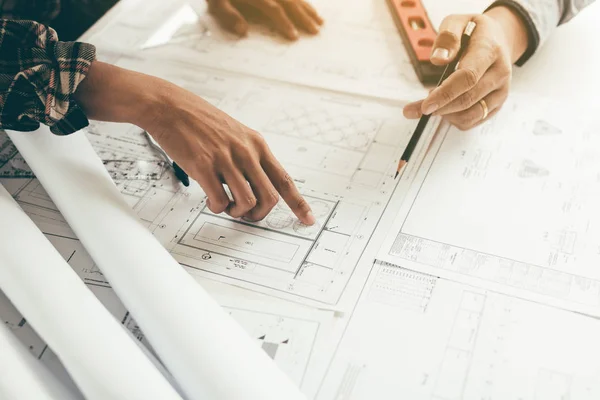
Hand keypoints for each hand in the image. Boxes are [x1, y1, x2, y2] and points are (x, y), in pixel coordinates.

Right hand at [74, 62, 315, 224]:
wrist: (170, 106)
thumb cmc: (200, 121)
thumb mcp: (235, 133)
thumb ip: (249, 157)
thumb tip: (256, 186)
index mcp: (257, 145)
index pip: (284, 179)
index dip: (299, 203)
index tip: (308, 219)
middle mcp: (246, 152)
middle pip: (270, 197)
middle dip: (260, 214)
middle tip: (247, 214)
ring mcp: (225, 159)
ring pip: (247, 202)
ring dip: (238, 213)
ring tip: (227, 207)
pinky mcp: (204, 166)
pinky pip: (220, 200)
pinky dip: (218, 208)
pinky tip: (212, 201)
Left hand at [207, 0, 322, 39]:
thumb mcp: (216, 2)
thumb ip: (229, 15)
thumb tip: (242, 31)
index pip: (273, 8)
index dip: (284, 22)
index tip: (294, 36)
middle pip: (289, 1)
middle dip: (304, 16)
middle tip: (315, 31)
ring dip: (308, 7)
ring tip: (320, 20)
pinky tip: (308, 5)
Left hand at [403, 7, 528, 129]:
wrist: (499, 39)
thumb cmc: (473, 32)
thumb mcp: (458, 22)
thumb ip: (447, 38)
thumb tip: (438, 60)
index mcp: (490, 50)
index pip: (468, 77)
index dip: (445, 94)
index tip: (425, 106)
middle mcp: (500, 73)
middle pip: (468, 99)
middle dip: (439, 108)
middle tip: (415, 108)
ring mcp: (501, 90)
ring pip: (470, 115)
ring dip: (446, 115)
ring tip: (433, 103)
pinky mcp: (497, 104)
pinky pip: (473, 121)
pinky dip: (454, 119)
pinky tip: (445, 108)